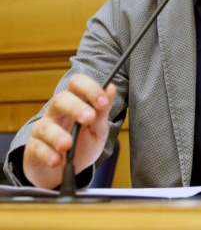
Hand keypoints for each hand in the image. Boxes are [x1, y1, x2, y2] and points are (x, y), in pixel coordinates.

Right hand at [23, 74, 115, 188]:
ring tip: (67, 145)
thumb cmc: (81, 146)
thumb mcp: (98, 130)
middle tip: (89, 118)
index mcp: (75, 103)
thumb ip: (103, 112)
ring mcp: (42, 130)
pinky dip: (47, 154)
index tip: (103, 102)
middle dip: (75, 107)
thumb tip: (111, 88)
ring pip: (45, 126)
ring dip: (57, 135)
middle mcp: (56, 113)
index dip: (90, 88)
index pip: (77, 84)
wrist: (63, 172)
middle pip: (60, 99)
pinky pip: (36, 148)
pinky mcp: (33, 148)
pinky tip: (56, 160)